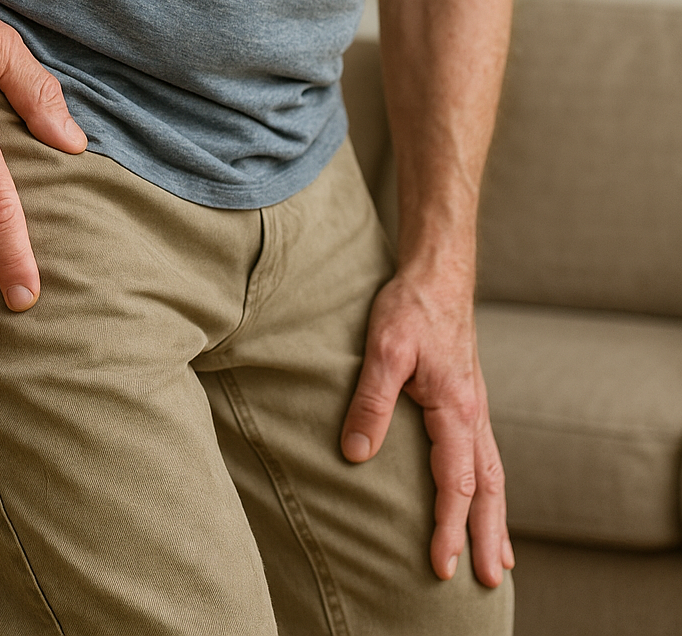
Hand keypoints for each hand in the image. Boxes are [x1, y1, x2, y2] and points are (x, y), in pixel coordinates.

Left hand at [340, 270, 513, 586]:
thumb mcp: (383, 349)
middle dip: (486, 537)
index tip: (440, 566)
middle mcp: (474, 413)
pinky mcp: (468, 398)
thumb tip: (356, 454)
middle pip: (487, 488)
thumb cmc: (410, 306)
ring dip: (495, 519)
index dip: (448, 527)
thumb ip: (371, 401)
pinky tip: (485, 500)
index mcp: (456, 408)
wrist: (438, 272)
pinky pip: (487, 454)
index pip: (455, 482)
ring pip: (493, 473)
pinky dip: (491, 488)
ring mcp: (476, 406)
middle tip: (488, 583)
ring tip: (498, 560)